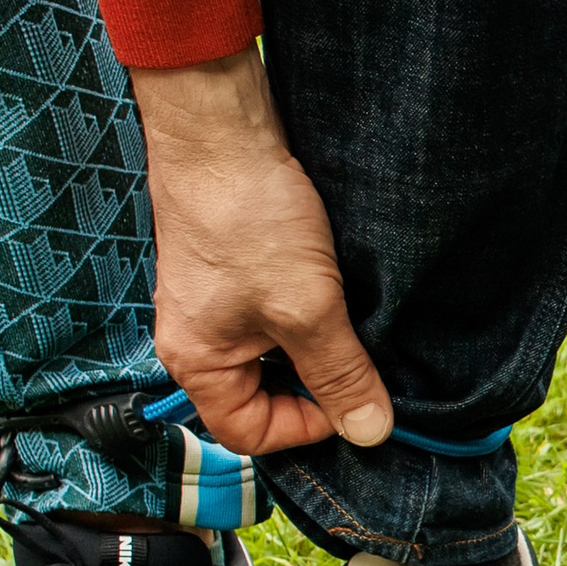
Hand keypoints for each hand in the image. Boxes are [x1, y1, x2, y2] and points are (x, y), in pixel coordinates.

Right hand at [128, 49, 392, 455]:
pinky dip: (309, 316)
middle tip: (361, 366)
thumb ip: (339, 373)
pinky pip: (275, 317)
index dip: (305, 429)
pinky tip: (336, 295)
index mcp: (197, 362)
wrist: (224, 131)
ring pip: (275, 355)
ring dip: (316, 349)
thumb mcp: (307, 309)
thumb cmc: (248, 217)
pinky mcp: (237, 273)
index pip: (248, 434)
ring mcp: (216, 305)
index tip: (352, 402)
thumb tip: (370, 430)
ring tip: (349, 324)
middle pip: (262, 396)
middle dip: (314, 387)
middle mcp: (198, 340)